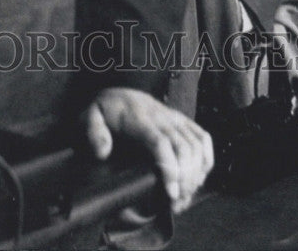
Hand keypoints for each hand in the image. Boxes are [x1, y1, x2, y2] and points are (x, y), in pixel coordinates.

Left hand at [82, 87, 212, 212]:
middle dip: (185, 178)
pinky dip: (206, 159)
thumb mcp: (91, 117)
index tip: (171, 192)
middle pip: (184, 148)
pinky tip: (198, 177)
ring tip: (184, 196)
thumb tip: (102, 152)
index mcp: (139, 119)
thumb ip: (94, 133)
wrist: (120, 95)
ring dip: (196, 174)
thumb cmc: (107, 111)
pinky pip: (203, 138)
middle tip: (175, 201)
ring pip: (196, 146)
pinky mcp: (184, 122)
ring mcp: (175, 119)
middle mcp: (162, 117)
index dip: (169, 168)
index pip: (160, 142)